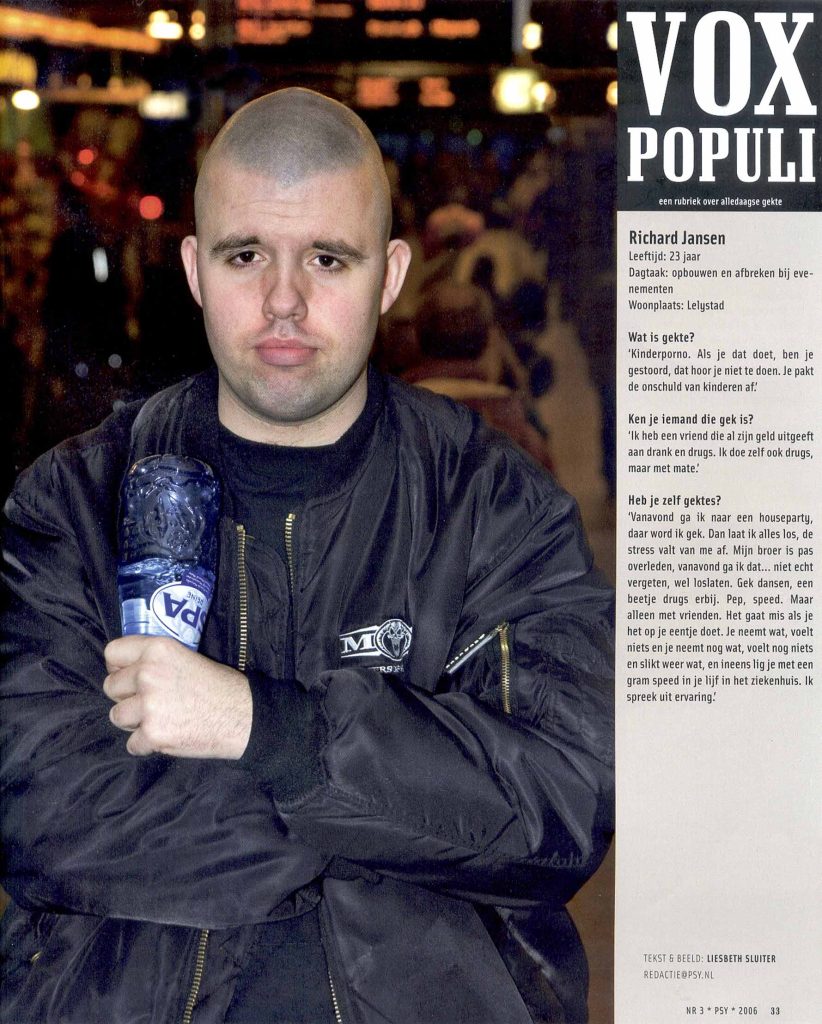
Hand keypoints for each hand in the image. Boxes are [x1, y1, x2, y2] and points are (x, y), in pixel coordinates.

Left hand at [103, 636, 251, 758]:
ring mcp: (148, 704)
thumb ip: (156, 661)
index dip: (119, 667)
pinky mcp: (153, 733)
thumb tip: (129, 671)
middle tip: (150, 702)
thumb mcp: (186, 656)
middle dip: (127, 697)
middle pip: (110, 687)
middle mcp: (148, 673)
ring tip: (159, 720)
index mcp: (158, 649)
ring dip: (134, 722)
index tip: (129, 677)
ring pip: (116, 716)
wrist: (243, 716)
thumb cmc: (220, 686)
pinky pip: (132, 744)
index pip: (112, 653)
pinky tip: (168, 737)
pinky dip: (147, 745)